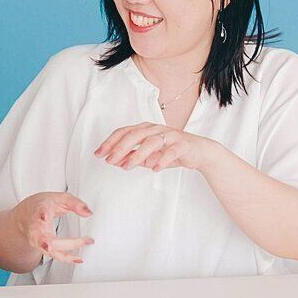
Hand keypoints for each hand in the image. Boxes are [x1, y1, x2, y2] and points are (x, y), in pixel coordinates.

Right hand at [13, 192, 93, 264]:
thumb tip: (88, 213)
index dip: (41, 214)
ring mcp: (38, 238)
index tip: (43, 216)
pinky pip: (55, 254)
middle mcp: (37, 226)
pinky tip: (78, 259)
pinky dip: (67, 258)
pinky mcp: (43, 247)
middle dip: (45, 242)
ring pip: (48, 248)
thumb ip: (74, 203)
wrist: (27, 214)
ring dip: (60, 254)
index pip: (39, 211)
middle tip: (49, 246)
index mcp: (40, 209)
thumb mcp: (59, 198)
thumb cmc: (43, 205)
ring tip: (74, 257)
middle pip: (41, 235)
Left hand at [94, 122, 223, 171]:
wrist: (199, 152)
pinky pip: (171, 151)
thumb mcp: (149, 156)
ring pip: (151, 142)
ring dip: (137, 155)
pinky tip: (154, 168)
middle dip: (119, 148)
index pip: (123, 132)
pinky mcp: (182, 144)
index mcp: (145, 129)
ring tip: (126, 166)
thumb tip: (115, 161)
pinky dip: (161, 159)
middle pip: (134, 135)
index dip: (109, 142)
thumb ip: (133, 157)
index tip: (98, 154)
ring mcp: (170, 135)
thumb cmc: (171, 152)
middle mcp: (155, 129)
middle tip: (109, 161)